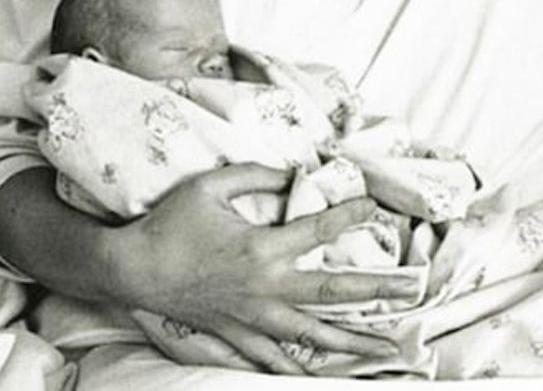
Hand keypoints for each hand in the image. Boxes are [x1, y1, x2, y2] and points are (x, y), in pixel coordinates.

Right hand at [112, 163, 418, 373]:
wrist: (130, 268)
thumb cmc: (169, 223)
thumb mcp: (211, 186)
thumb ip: (255, 175)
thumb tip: (292, 172)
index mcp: (261, 247)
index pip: (319, 230)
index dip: (351, 216)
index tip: (376, 208)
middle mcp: (264, 287)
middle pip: (331, 293)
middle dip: (375, 292)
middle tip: (411, 291)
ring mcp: (251, 317)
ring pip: (310, 336)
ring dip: (351, 343)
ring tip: (384, 350)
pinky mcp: (235, 334)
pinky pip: (272, 358)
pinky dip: (296, 370)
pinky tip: (317, 378)